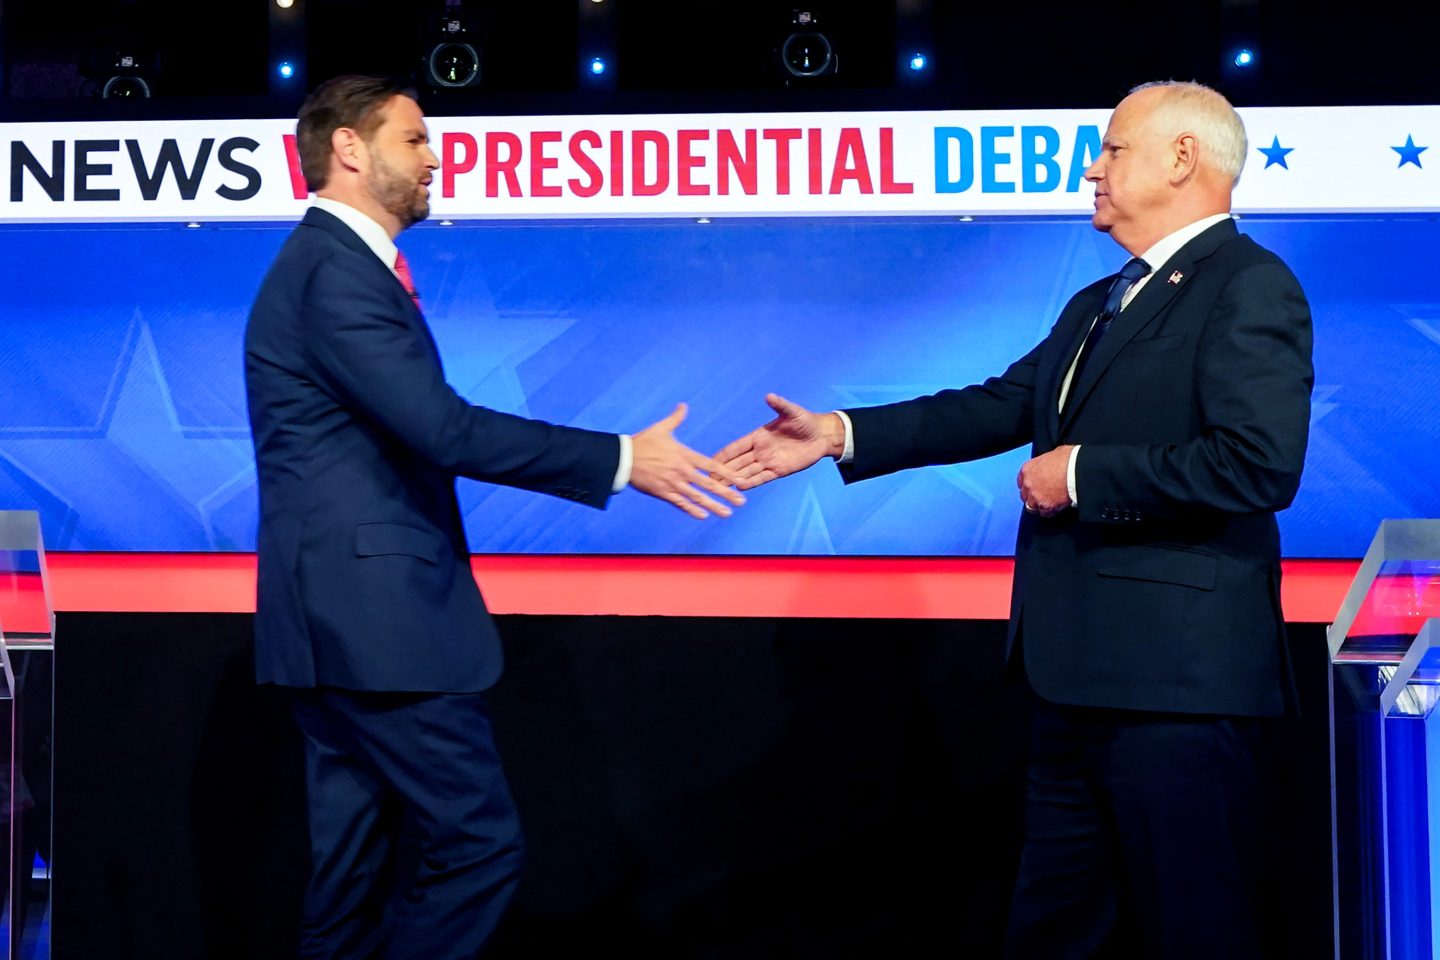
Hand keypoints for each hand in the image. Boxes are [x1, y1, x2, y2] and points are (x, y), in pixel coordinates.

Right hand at [630, 403, 745, 519]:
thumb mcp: (661, 428)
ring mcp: (673, 483)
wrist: (623, 458)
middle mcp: (682, 471)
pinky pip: (680, 503)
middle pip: (709, 484)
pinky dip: (692, 510)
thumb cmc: (642, 442)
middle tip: (742, 502)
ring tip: (728, 514)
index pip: (711, 466)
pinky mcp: (662, 493)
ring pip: (697, 497)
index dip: (728, 474)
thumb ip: (675, 418)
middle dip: (727, 494)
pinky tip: (703, 516)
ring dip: (713, 506)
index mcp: (684, 455)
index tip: (740, 480)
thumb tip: (683, 405)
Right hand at [713, 393, 845, 490]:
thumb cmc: (805, 421)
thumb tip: (770, 396)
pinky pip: (762, 478)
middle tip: (706, 478)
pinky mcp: (779, 470)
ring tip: (719, 487)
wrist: (821, 436)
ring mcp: (768, 461)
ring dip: (734, 479)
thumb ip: (780, 406)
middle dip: (722, 471)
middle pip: (737, 462)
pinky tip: (740, 488)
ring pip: (747, 472)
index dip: (723, 454)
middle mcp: (760, 450)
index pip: (736, 447)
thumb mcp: (792, 412)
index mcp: (758, 436)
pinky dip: (751, 483)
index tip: (708, 460)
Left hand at [1016, 444, 1074, 517]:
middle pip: (1025, 495)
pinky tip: (1057, 507)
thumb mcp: (1053, 455)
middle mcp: (1028, 484)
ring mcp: (1035, 496)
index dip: (1029, 486)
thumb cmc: (1069, 459)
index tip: (1034, 487)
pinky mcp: (1045, 506)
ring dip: (1040, 505)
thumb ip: (1046, 463)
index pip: (1021, 482)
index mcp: (1027, 469)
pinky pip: (1045, 513)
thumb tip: (1051, 465)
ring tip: (1050, 503)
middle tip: (1044, 496)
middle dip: (1033, 496)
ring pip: (1032, 506)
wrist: (1078, 469)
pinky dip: (1050, 511)